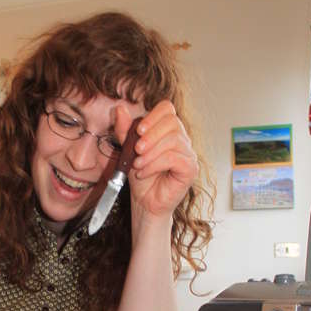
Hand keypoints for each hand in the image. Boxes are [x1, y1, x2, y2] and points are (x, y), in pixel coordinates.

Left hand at [115, 100, 198, 218]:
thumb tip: (119, 109)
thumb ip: (125, 131)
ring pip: (173, 140)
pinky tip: (144, 173)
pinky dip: (154, 164)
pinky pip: (174, 158)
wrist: (144, 202)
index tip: (138, 130)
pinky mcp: (190, 168)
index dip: (153, 116)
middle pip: (172, 122)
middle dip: (151, 134)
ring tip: (137, 165)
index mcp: (168, 130)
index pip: (167, 109)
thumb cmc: (140, 176)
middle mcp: (182, 139)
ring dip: (151, 152)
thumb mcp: (128, 150)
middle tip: (136, 149)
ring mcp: (188, 153)